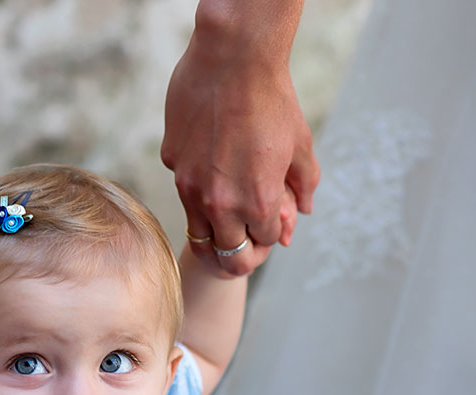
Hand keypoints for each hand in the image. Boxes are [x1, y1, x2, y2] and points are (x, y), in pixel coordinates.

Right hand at [162, 0, 317, 275]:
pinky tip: (210, 157)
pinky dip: (197, 185)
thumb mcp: (301, 146)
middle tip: (248, 236)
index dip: (272, 236)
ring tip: (225, 216)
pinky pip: (184, 187)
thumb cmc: (273, 100)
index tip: (273, 225)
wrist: (233, 59)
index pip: (264, 242)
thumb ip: (303, 187)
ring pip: (197, 232)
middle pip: (226, 254)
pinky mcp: (172, 161)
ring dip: (214, 231)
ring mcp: (189, 184)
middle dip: (241, 252)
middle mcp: (219, 202)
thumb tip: (300, 214)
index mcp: (257, 201)